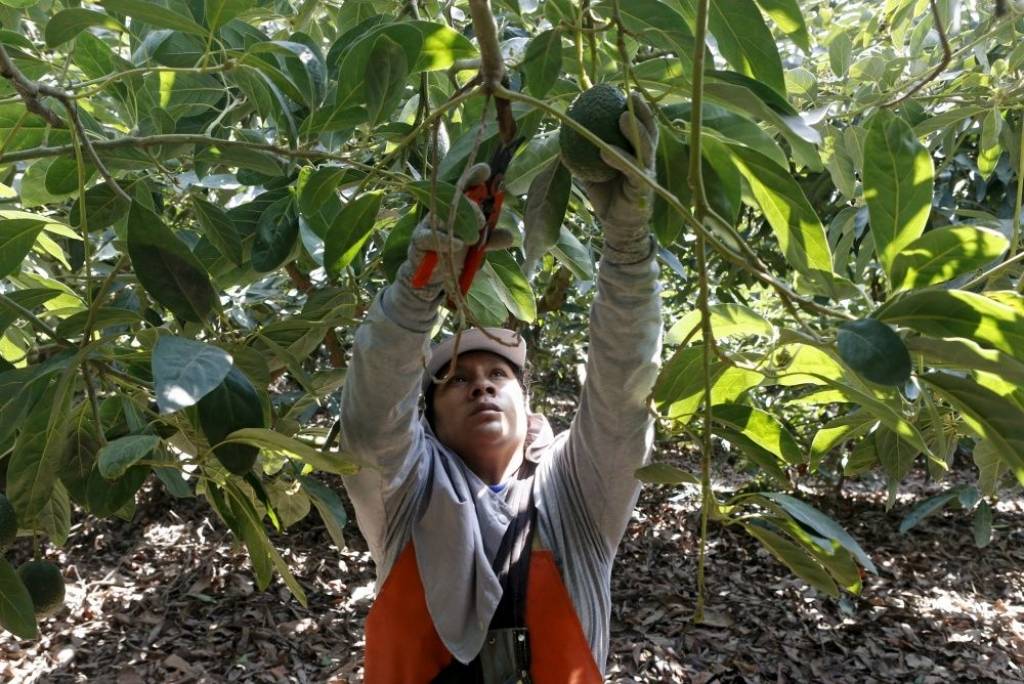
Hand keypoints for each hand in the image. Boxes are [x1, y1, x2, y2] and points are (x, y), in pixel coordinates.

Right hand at [398, 162, 515, 299]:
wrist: (433, 279)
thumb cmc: (454, 256)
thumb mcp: (477, 249)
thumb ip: (491, 241)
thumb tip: (510, 237)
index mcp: (458, 209)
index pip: (466, 188)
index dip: (474, 176)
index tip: (485, 170)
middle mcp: (444, 212)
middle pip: (455, 198)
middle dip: (471, 206)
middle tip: (483, 223)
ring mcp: (430, 224)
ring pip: (443, 214)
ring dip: (460, 222)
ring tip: (473, 239)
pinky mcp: (420, 240)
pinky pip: (430, 236)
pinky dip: (444, 239)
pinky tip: (458, 245)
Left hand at [575, 93, 657, 263]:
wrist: (616, 225)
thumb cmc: (605, 194)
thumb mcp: (591, 168)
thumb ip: (584, 149)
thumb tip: (565, 126)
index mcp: (638, 151)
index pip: (641, 125)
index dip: (636, 108)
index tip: (624, 91)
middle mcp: (647, 159)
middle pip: (650, 131)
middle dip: (643, 112)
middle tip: (631, 95)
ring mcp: (648, 174)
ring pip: (646, 148)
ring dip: (635, 131)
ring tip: (622, 116)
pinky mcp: (643, 190)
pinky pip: (632, 171)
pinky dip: (619, 159)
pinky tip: (605, 151)